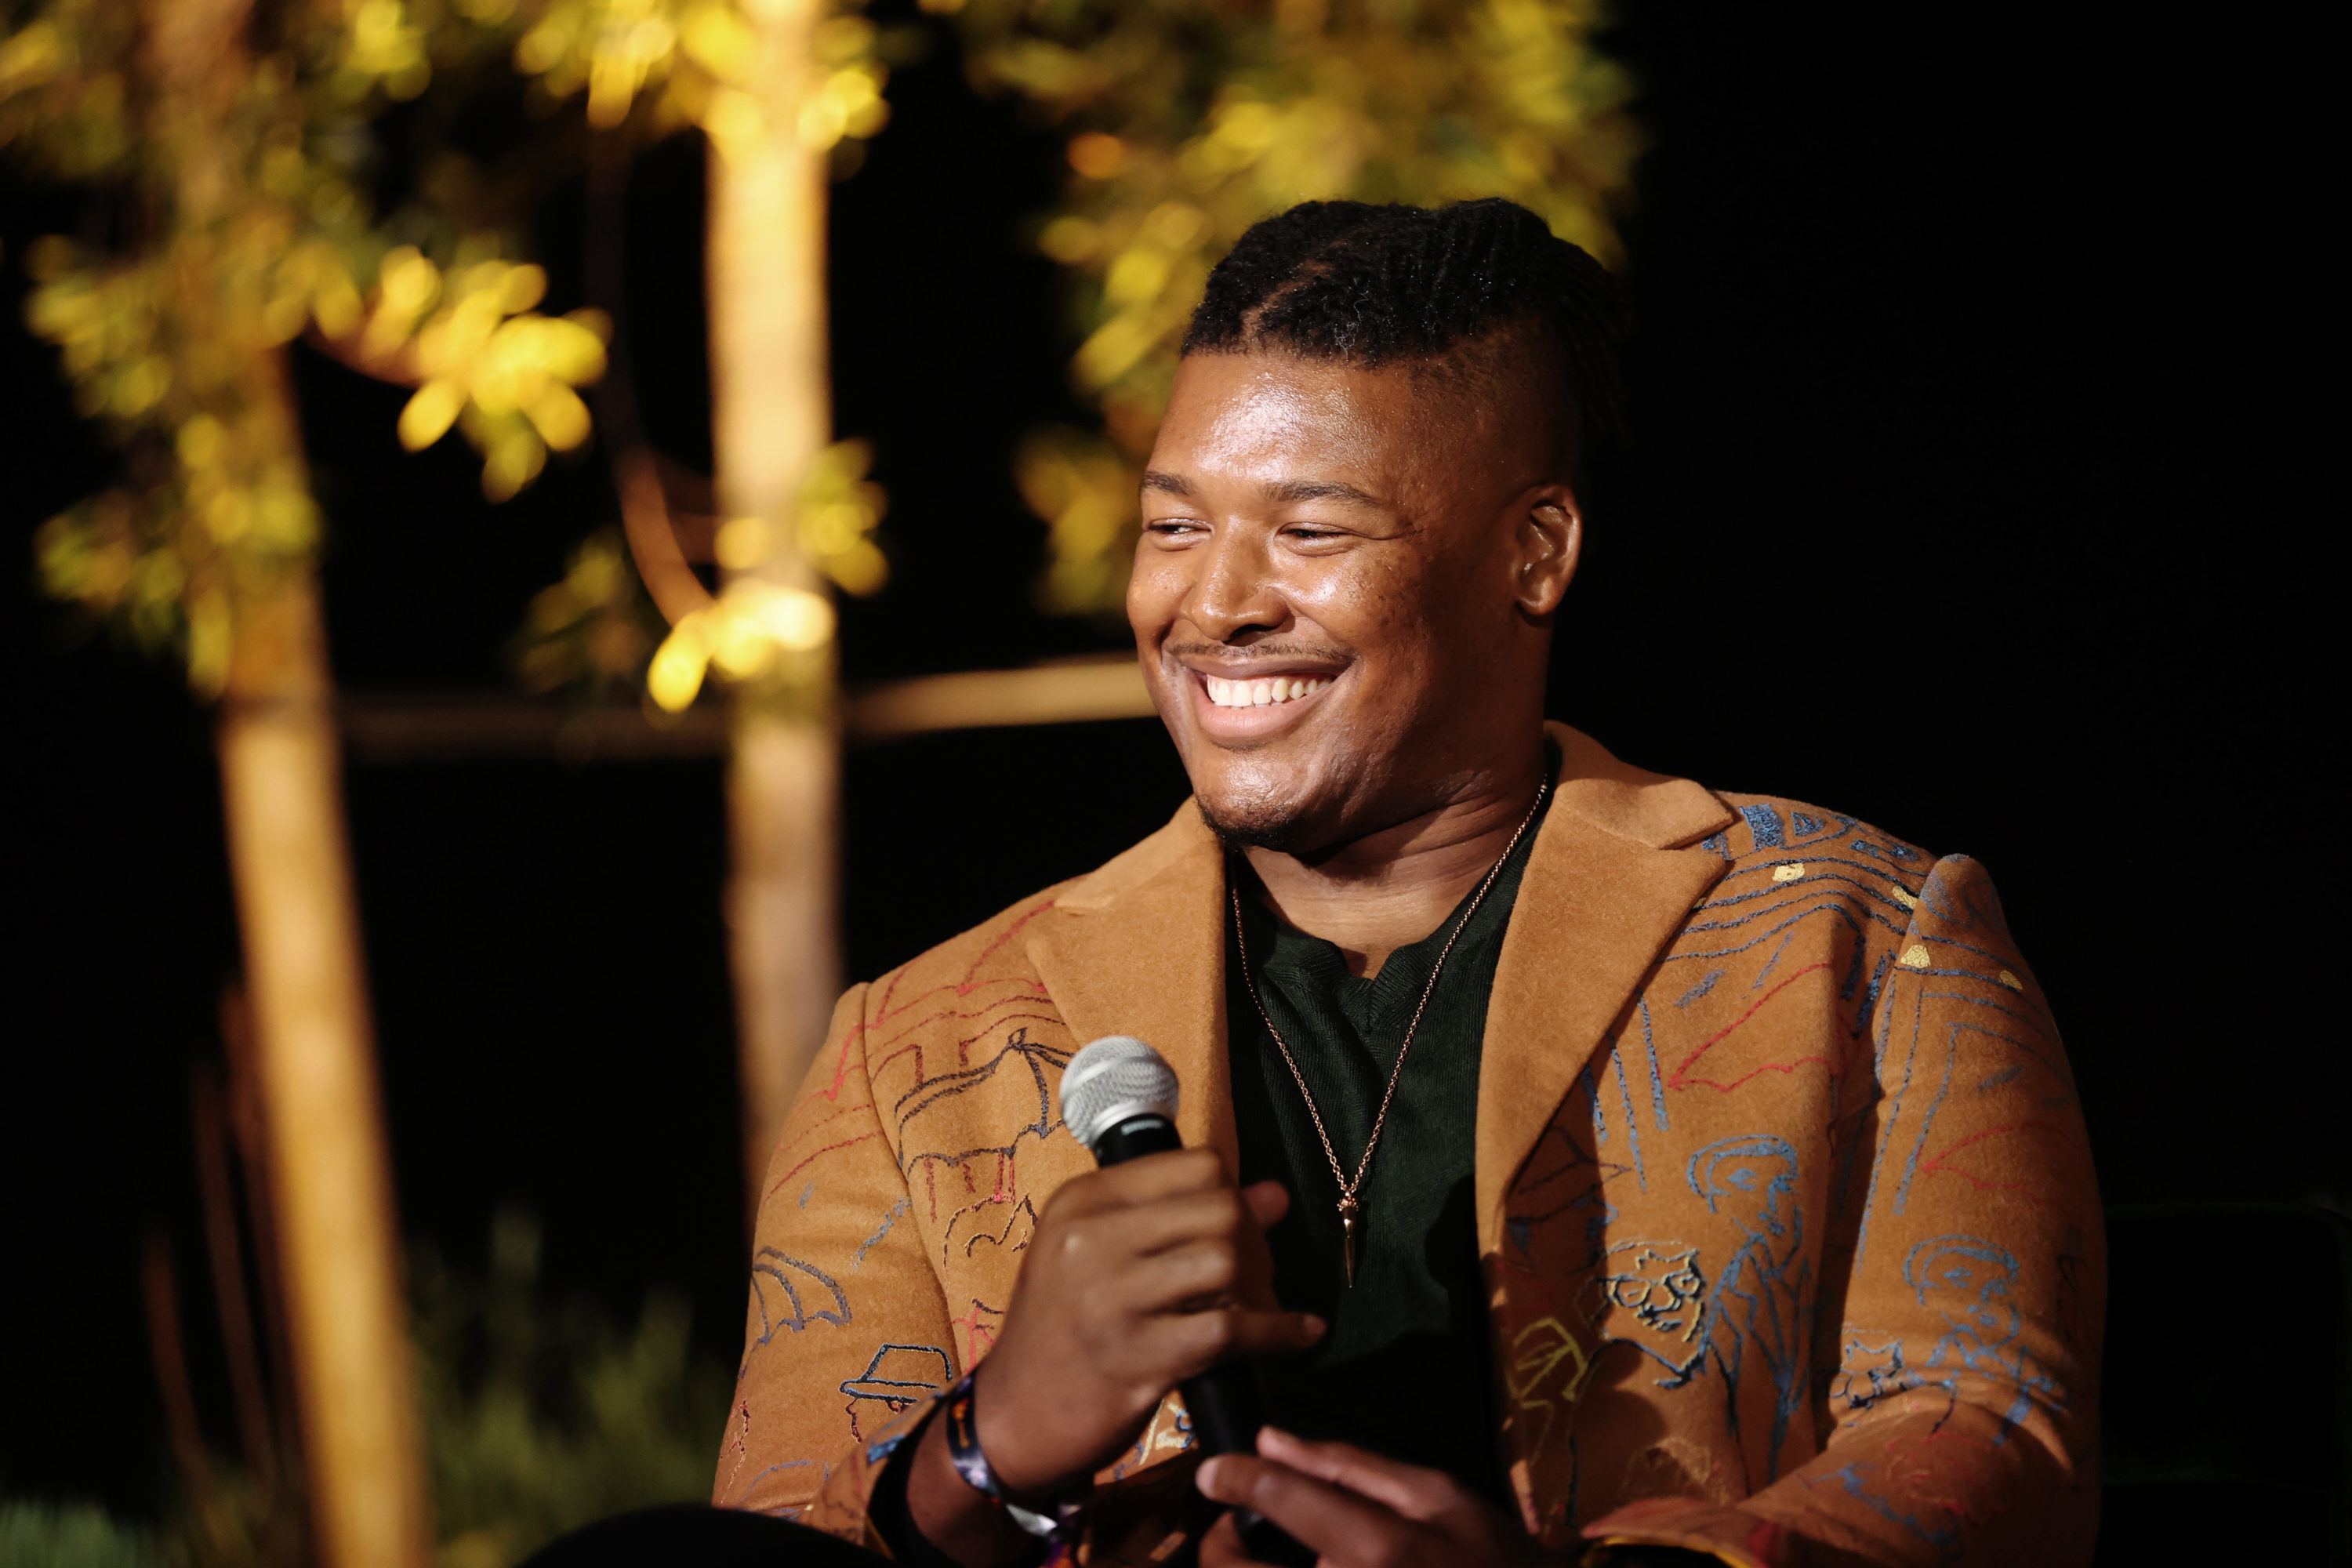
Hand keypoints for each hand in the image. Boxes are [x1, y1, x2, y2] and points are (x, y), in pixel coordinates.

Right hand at [980, 1152, 1321, 1490]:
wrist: (1015, 1414)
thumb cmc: (1064, 1327)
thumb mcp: (1099, 1254)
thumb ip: (1180, 1217)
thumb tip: (1276, 1196)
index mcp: (1082, 1201)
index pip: (1197, 1165)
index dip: (1234, 1194)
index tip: (1236, 1226)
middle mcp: (1091, 1240)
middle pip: (1220, 1209)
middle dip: (1255, 1242)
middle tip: (1254, 1275)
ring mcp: (1112, 1300)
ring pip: (1227, 1263)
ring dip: (1262, 1288)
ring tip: (1257, 1307)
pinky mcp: (1139, 1357)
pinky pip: (1232, 1330)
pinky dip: (1279, 1332)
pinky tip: (1299, 1335)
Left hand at [1197, 1428, 1559, 1567]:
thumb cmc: (1493, 1560)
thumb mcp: (1439, 1496)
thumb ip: (1350, 1465)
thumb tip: (1272, 1440)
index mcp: (1375, 1547)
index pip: (1277, 1498)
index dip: (1233, 1477)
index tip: (1214, 1472)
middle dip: (1222, 1546)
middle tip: (1239, 1534)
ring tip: (1268, 1559)